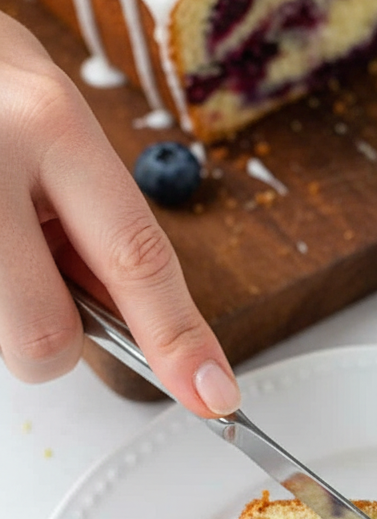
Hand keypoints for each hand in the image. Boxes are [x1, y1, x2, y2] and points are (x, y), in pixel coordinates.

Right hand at [0, 12, 239, 415]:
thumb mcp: (56, 126)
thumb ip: (97, 218)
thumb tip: (134, 319)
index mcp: (51, 125)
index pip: (136, 258)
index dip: (179, 340)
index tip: (212, 393)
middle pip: (44, 337)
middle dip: (51, 337)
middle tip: (37, 278)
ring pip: (0, 339)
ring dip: (8, 308)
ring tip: (2, 232)